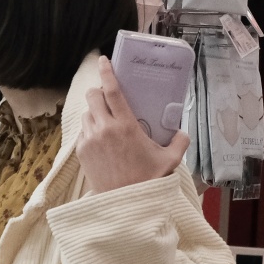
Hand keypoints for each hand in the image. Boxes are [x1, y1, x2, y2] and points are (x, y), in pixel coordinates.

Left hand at [77, 57, 190, 194]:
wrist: (127, 204)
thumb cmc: (149, 180)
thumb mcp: (171, 159)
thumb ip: (180, 140)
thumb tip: (182, 131)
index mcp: (125, 125)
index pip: (111, 90)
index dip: (106, 72)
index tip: (103, 60)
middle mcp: (104, 129)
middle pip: (92, 96)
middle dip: (97, 91)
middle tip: (106, 95)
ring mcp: (90, 140)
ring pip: (86, 114)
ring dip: (94, 112)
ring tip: (105, 120)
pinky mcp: (81, 153)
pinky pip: (82, 132)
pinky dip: (90, 130)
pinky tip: (100, 138)